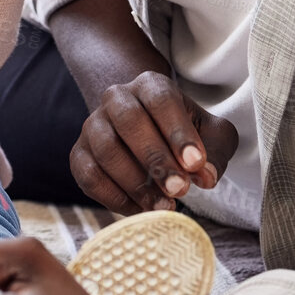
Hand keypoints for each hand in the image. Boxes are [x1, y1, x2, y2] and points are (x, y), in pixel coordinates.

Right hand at [71, 72, 237, 214]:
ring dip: (135, 183)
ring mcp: (92, 125)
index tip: (196, 164)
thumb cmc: (185, 136)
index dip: (178, 132)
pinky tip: (141, 210)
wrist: (148, 135)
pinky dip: (114, 197)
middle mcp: (116, 98)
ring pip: (106, 149)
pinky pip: (88, 175)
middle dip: (155, 158)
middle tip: (180, 190)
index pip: (161, 100)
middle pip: (129, 121)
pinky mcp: (79, 153)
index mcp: (150, 85)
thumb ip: (215, 153)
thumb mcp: (212, 136)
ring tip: (163, 206)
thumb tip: (206, 176)